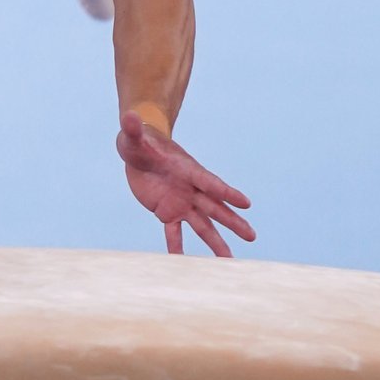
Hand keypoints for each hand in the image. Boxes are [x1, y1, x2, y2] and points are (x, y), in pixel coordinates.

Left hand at [116, 110, 254, 257]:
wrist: (138, 152)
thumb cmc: (139, 141)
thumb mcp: (133, 135)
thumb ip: (133, 129)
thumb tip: (128, 115)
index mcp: (187, 169)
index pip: (209, 182)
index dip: (227, 192)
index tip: (246, 203)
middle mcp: (189, 188)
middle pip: (214, 207)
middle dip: (233, 221)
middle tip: (251, 236)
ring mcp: (180, 202)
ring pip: (201, 225)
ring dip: (214, 242)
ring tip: (228, 261)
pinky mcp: (167, 212)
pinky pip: (173, 232)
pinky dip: (177, 247)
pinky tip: (182, 264)